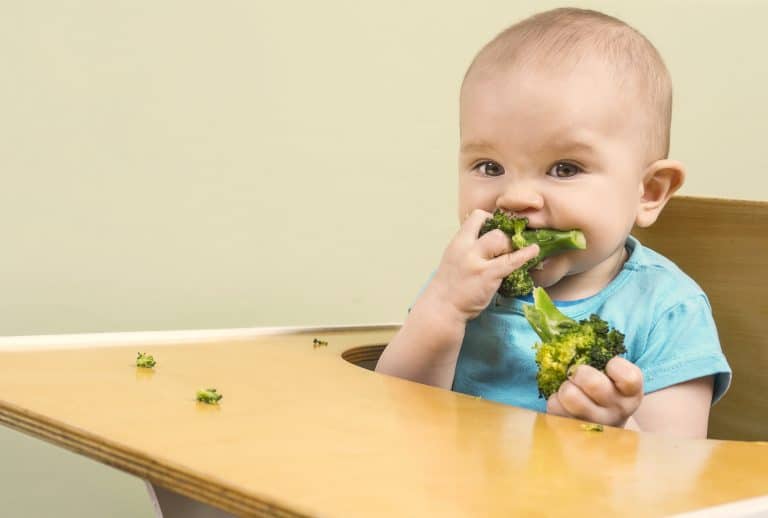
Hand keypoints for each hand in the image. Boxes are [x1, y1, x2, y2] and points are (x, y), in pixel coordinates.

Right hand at [420, 209, 538, 322]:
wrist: (441, 307)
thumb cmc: (450, 286)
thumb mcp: (454, 259)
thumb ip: (469, 248)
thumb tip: (491, 240)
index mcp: (458, 242)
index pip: (477, 217)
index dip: (491, 219)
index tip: (498, 228)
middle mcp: (466, 248)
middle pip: (494, 229)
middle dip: (505, 236)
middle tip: (508, 247)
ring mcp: (476, 262)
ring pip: (501, 240)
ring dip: (511, 246)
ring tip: (514, 254)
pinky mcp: (487, 275)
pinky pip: (511, 261)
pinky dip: (525, 254)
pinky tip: (534, 251)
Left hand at [546, 357, 643, 427]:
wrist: (600, 427)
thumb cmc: (603, 390)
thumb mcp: (612, 375)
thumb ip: (600, 355)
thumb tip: (560, 323)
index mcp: (630, 393)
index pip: (628, 377)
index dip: (614, 366)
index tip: (608, 365)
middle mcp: (617, 411)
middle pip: (593, 382)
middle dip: (579, 372)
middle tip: (577, 374)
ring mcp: (596, 424)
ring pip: (570, 395)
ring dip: (564, 387)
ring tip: (569, 390)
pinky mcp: (573, 432)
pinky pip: (555, 409)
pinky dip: (554, 401)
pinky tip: (562, 403)